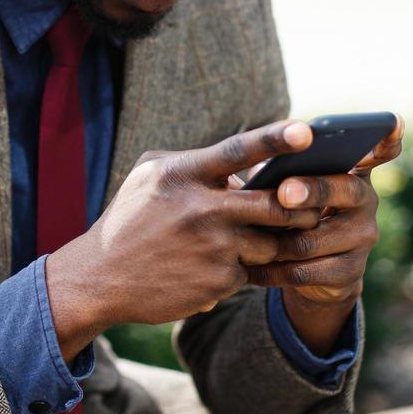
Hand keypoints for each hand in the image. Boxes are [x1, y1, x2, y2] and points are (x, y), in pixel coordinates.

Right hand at [45, 119, 322, 335]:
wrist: (100, 278)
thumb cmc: (131, 218)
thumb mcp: (151, 176)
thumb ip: (197, 163)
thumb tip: (246, 167)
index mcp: (183, 174)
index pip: (238, 151)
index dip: (275, 139)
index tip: (306, 131)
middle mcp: (200, 209)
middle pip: (275, 204)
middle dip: (300, 206)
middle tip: (312, 205)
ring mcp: (211, 248)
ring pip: (270, 243)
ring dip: (266, 242)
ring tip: (238, 241)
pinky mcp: (217, 282)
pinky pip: (250, 271)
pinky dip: (239, 269)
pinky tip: (209, 268)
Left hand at [236, 114, 404, 305]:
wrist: (311, 272)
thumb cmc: (293, 213)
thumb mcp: (288, 187)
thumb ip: (283, 171)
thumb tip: (261, 169)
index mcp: (351, 171)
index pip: (378, 150)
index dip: (387, 138)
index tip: (392, 122)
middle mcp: (366, 200)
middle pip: (343, 190)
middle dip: (312, 190)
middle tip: (284, 191)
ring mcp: (363, 237)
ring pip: (314, 238)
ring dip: (277, 239)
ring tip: (246, 235)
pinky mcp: (350, 271)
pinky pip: (305, 271)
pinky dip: (273, 269)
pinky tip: (250, 268)